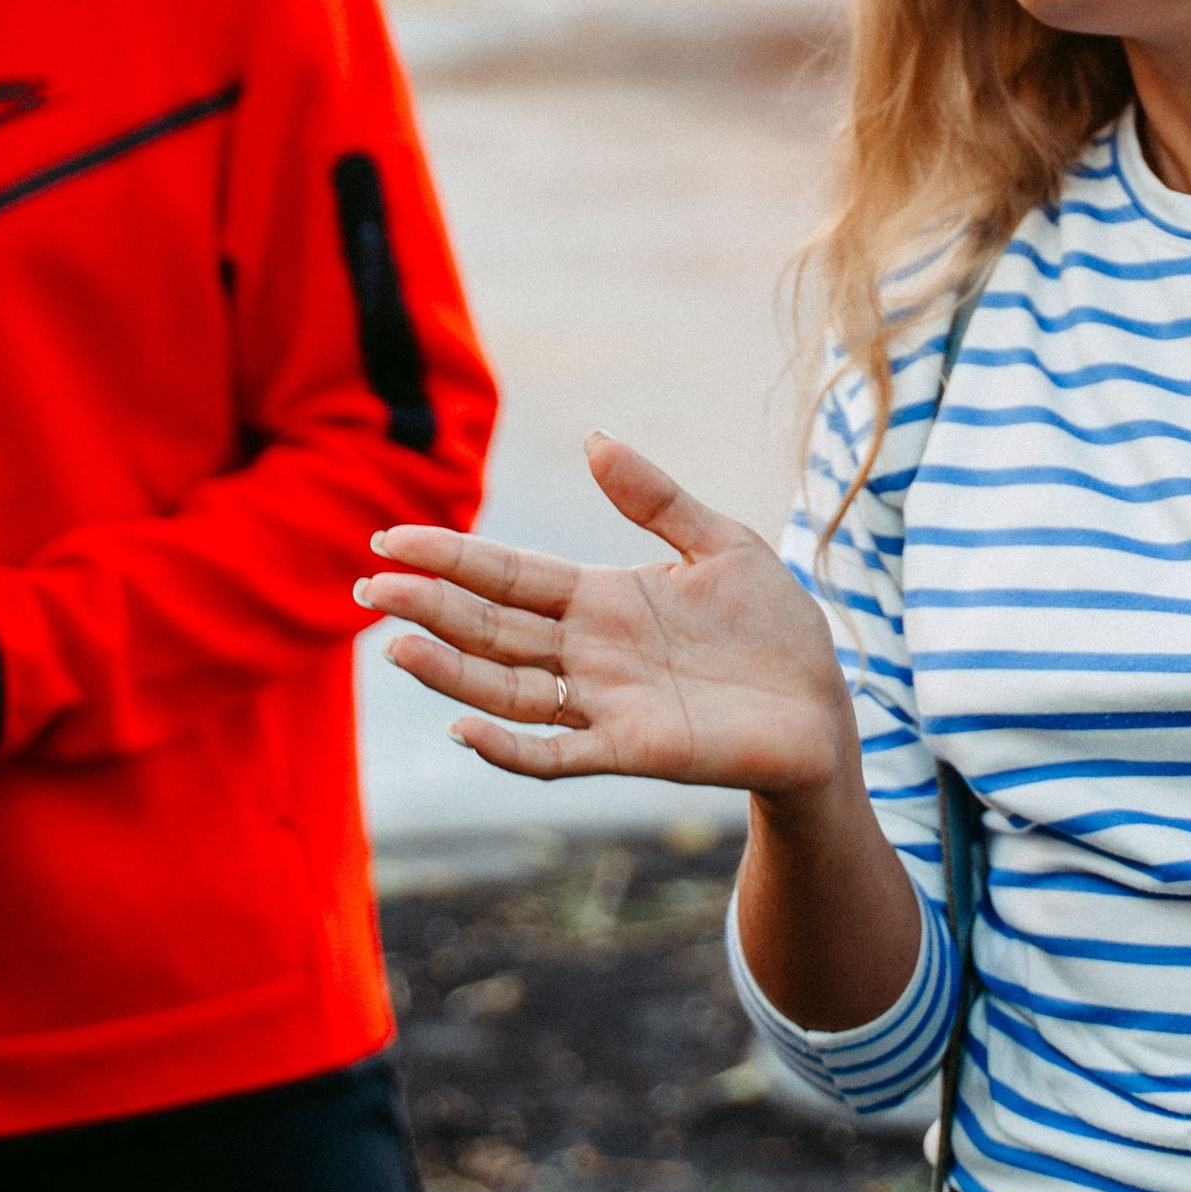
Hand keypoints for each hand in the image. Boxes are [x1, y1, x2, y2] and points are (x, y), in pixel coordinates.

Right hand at [361, 436, 858, 795]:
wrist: (825, 705)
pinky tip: (464, 729)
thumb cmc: (775, 627)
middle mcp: (589, 651)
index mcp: (602, 597)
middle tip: (365, 586)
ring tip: (396, 645)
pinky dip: (509, 747)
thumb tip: (593, 438)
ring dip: (451, 670)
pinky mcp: (634, 750)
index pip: (508, 573)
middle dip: (428, 607)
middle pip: (491, 627)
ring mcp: (606, 703)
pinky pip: (556, 754)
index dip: (450, 557)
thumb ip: (656, 498)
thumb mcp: (721, 544)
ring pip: (507, 687)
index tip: (389, 539)